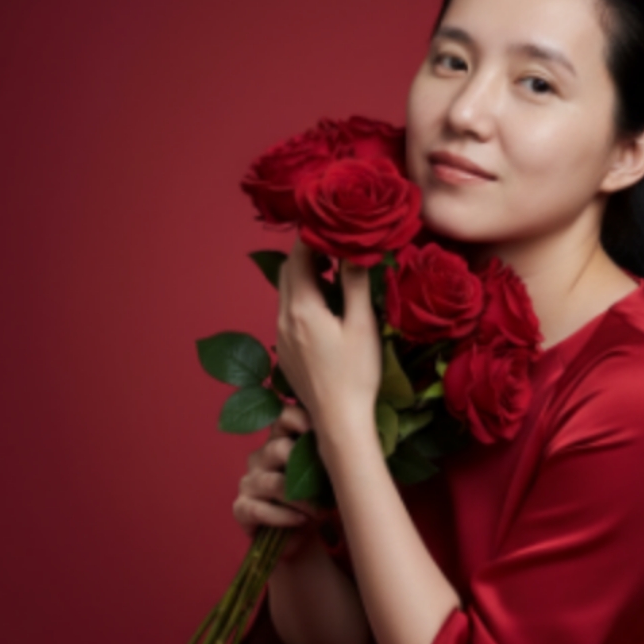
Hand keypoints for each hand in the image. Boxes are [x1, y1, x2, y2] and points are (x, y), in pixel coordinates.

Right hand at [233, 404, 319, 557]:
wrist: (306, 540)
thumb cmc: (320, 502)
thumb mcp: (331, 478)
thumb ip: (333, 457)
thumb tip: (354, 441)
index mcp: (281, 441)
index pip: (282, 418)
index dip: (299, 418)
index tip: (319, 430)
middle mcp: (261, 458)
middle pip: (278, 449)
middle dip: (306, 469)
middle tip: (328, 487)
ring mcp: (249, 482)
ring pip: (273, 483)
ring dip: (302, 500)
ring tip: (321, 513)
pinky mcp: (241, 508)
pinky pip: (258, 509)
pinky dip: (284, 517)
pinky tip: (301, 522)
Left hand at [275, 236, 381, 463]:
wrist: (338, 422)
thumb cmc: (355, 376)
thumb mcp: (362, 326)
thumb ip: (354, 284)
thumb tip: (354, 249)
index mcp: (302, 308)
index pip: (298, 256)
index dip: (311, 235)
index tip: (327, 221)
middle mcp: (284, 318)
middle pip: (287, 270)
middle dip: (306, 251)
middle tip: (332, 239)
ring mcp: (281, 335)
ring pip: (286, 291)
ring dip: (304, 274)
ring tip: (332, 267)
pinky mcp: (285, 350)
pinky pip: (288, 311)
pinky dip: (303, 296)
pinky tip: (325, 303)